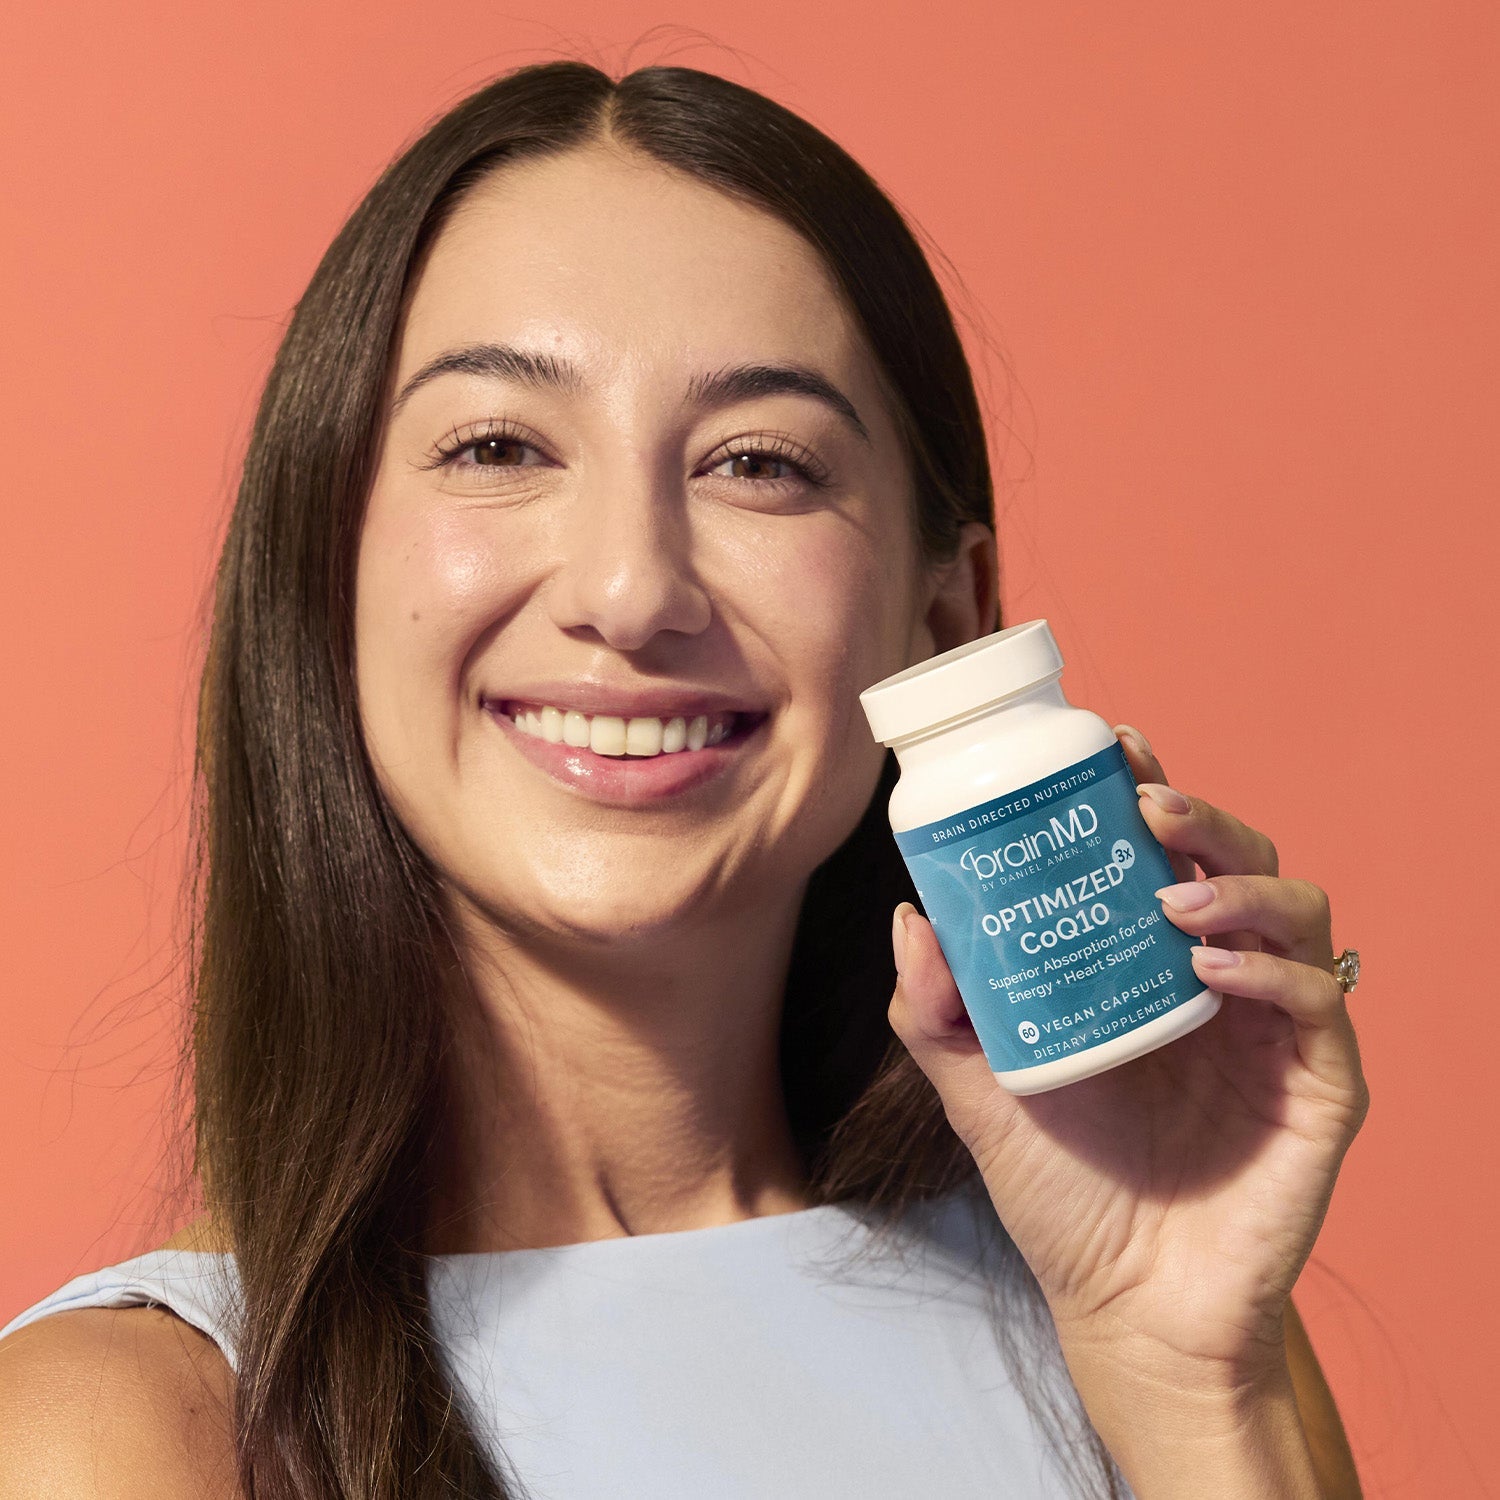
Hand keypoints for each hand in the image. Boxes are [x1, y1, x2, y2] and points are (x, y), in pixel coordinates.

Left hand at [887, 725, 1370, 1389]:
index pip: (1161, 852)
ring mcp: (1273, 1029)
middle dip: (1198, 814)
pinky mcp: (1319, 1086)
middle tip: (1146, 799)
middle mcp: (1218, 980)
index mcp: (1147, 964)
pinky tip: (1209, 971)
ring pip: (1295, 911)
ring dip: (1238, 883)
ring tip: (1173, 895)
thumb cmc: (1061, 1190)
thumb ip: (934, 1011)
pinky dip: (1271, 973)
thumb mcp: (978, 1090)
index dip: (1146, 788)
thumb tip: (910, 914)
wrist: (1124, 1305)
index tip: (1110, 744)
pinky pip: (1318, 1002)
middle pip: (1237, 858)